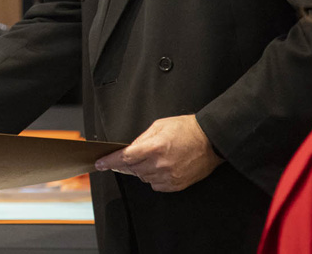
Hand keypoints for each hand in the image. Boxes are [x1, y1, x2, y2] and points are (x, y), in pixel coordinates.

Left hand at [94, 115, 222, 191]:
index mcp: (154, 147)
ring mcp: (169, 176)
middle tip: (136, 155)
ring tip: (154, 158)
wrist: (211, 141)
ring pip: (144, 178)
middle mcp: (160, 164)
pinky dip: (154, 178)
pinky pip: (156, 186)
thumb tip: (129, 149)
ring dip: (142, 170)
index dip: (110, 162)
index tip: (100, 164)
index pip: (125, 158)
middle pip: (133, 170)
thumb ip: (141, 139)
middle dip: (129, 163)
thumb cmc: (186, 129)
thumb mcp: (159, 125)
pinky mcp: (177, 184)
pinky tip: (161, 167)